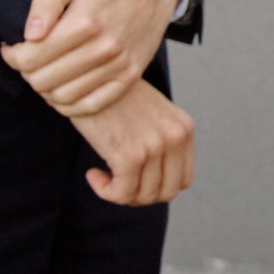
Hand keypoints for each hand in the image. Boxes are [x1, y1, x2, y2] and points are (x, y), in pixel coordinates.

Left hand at [1, 0, 179, 115]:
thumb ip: (44, 3)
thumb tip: (31, 35)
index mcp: (85, 23)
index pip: (29, 58)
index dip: (13, 56)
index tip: (14, 48)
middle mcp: (104, 48)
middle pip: (42, 81)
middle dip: (27, 72)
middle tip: (30, 59)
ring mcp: (118, 66)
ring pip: (61, 97)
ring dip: (46, 88)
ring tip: (47, 71)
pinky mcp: (129, 79)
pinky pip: (88, 107)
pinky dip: (68, 104)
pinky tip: (64, 86)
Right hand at [74, 79, 195, 205]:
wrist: (89, 77)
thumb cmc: (113, 96)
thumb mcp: (150, 115)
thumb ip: (158, 139)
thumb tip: (150, 184)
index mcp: (184, 128)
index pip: (183, 180)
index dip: (158, 187)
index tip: (135, 179)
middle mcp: (176, 137)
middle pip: (166, 192)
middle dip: (139, 195)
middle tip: (117, 182)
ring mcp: (156, 146)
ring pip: (143, 196)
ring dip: (119, 193)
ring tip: (102, 174)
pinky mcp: (130, 155)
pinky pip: (122, 194)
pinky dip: (105, 191)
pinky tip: (93, 173)